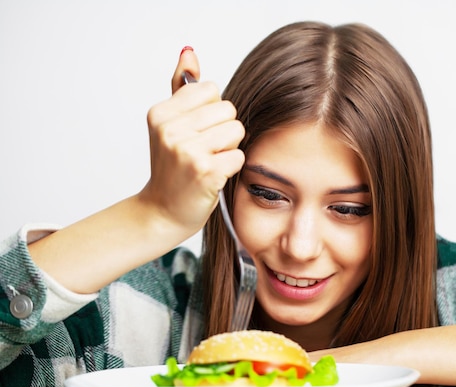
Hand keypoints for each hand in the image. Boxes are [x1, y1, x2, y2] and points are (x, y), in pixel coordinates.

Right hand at [140, 47, 244, 234]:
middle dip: (223, 130)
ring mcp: (187, 151)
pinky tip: (215, 176)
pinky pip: (239, 155)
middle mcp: (170, 130)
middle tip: (204, 151)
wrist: (162, 211)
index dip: (212, 112)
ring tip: (210, 162)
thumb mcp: (169, 124)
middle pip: (228, 110)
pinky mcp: (206, 172)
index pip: (212, 90)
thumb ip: (181, 87)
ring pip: (237, 131)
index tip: (196, 133)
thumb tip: (189, 52)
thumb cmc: (172, 168)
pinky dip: (232, 168)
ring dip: (229, 149)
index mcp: (161, 113)